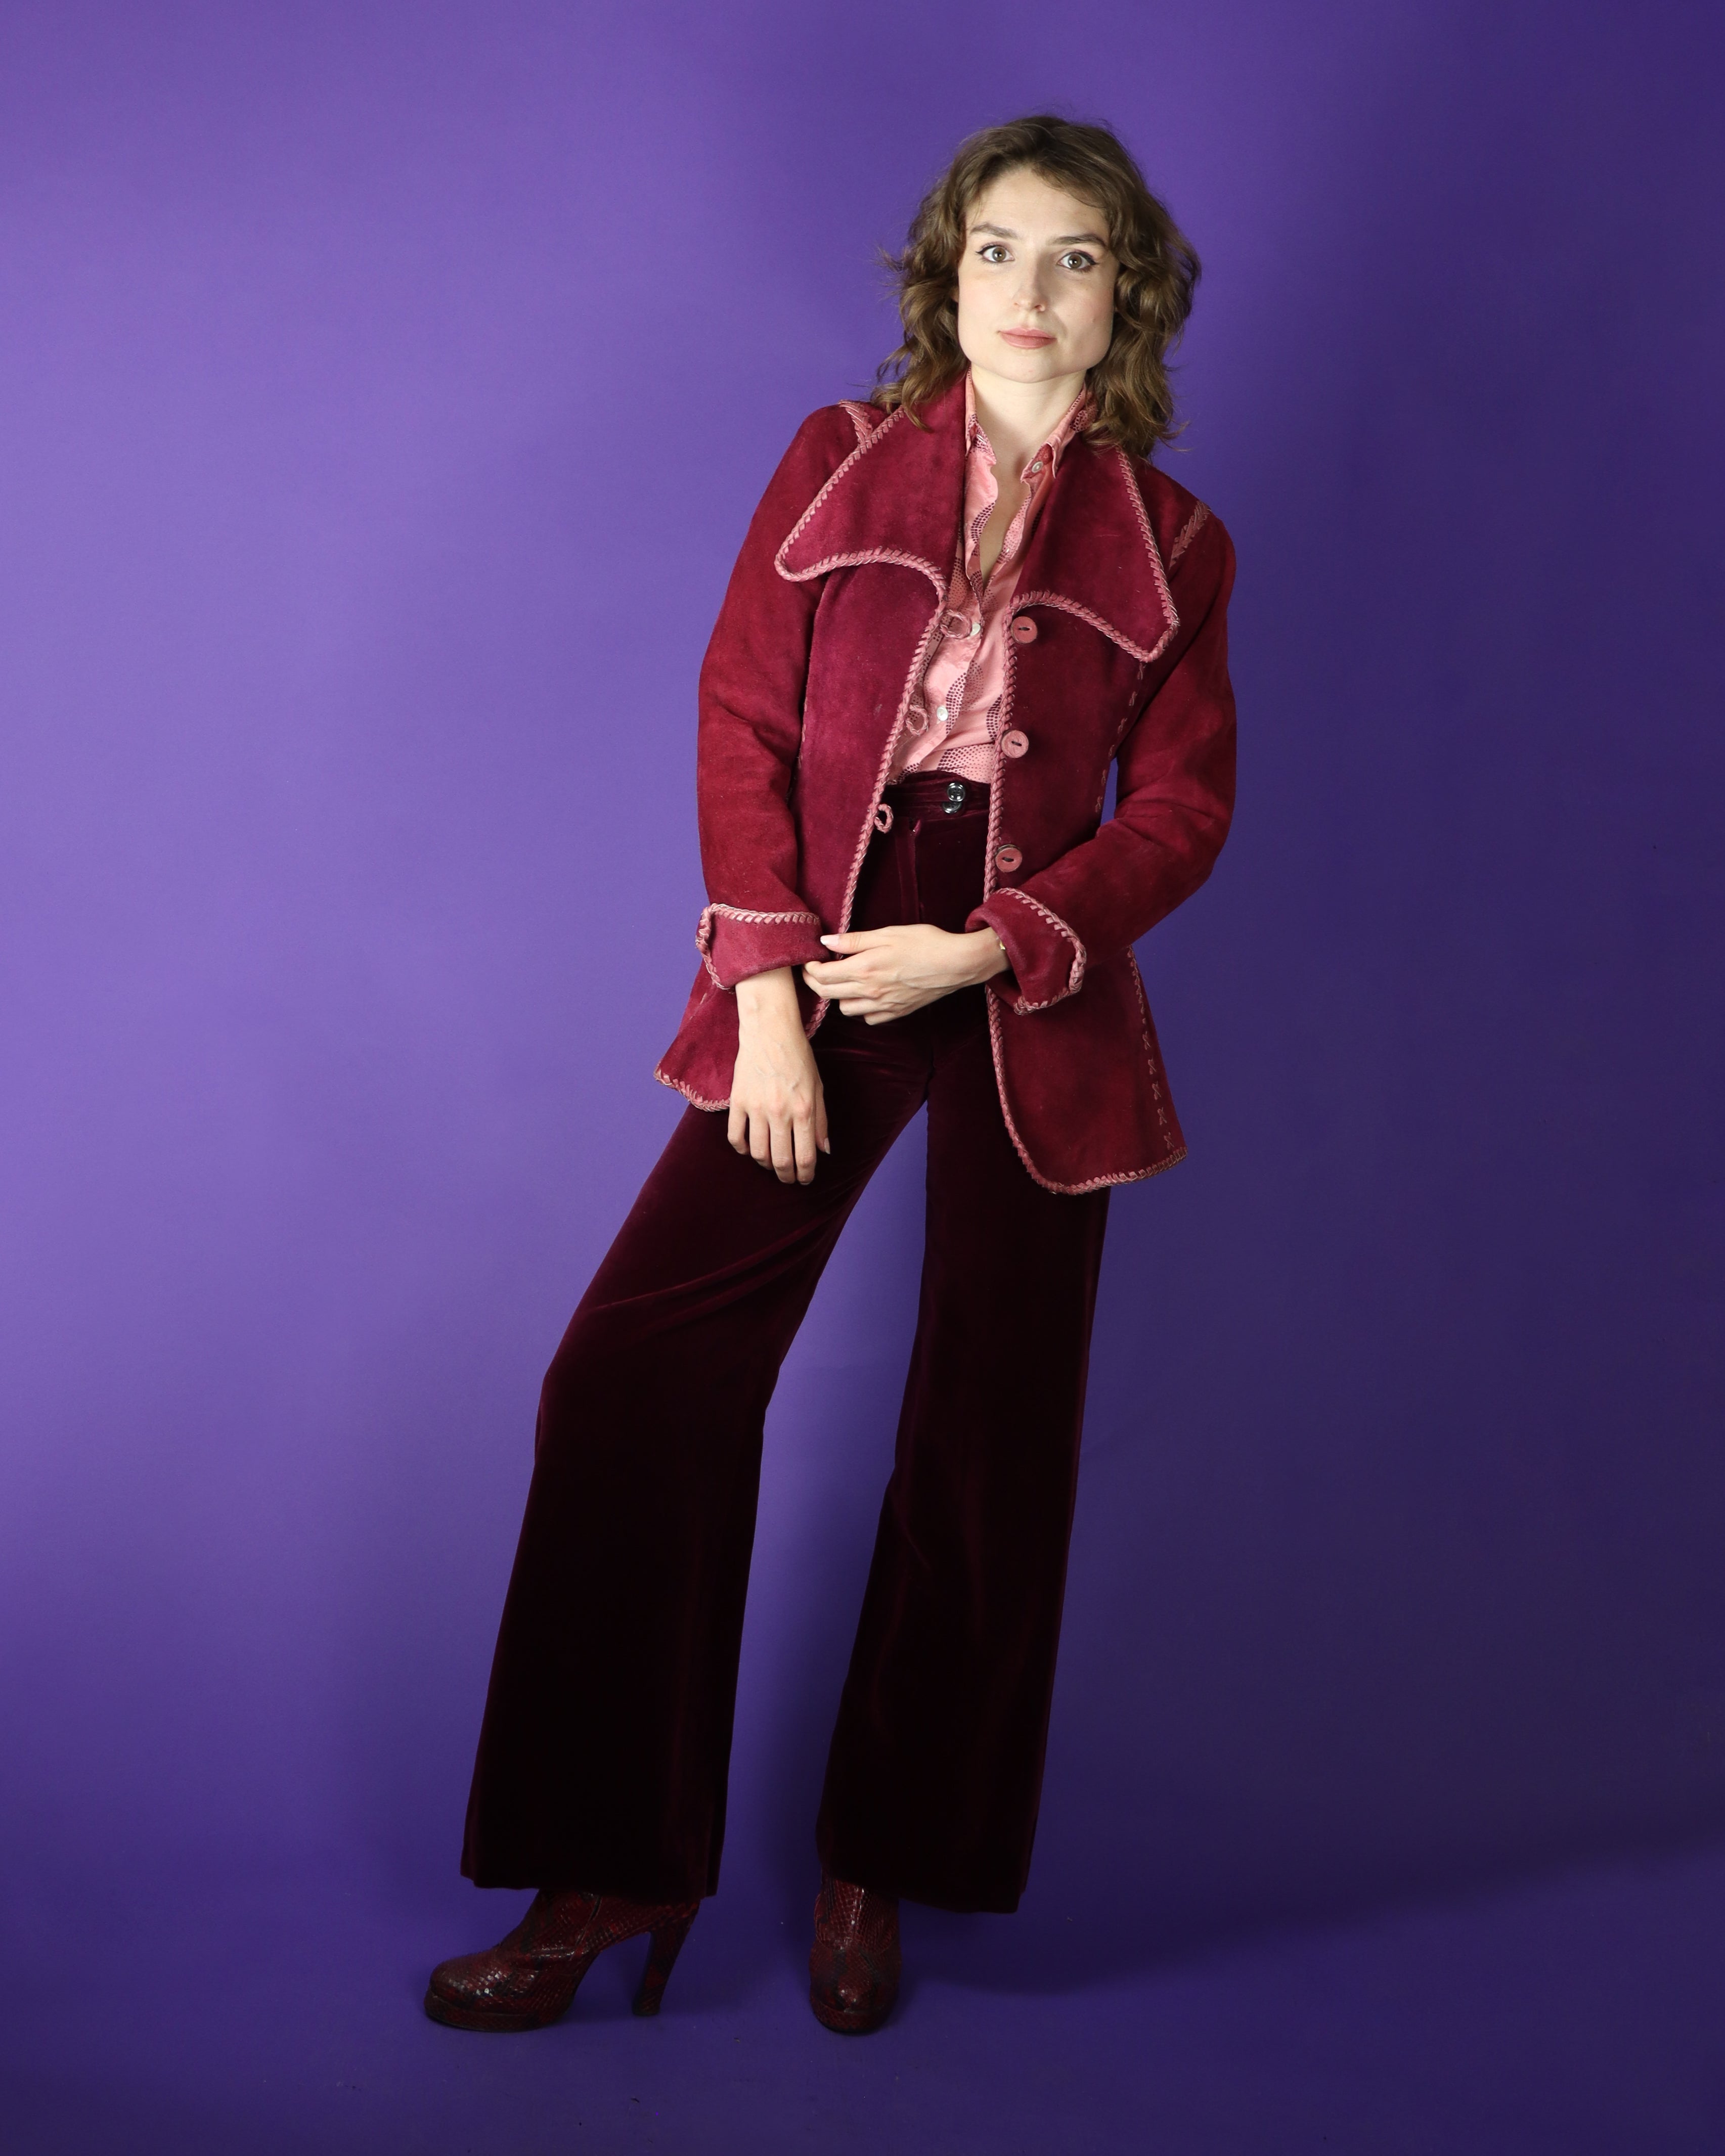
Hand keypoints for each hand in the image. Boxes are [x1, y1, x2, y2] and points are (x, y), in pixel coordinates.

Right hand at [729, 967, 828, 1183]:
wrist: (770, 1031)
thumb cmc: (798, 1057)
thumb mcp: (818, 1087)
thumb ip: (822, 1120)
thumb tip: (825, 1150)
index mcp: (804, 1109)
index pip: (805, 1156)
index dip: (806, 1174)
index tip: (805, 1180)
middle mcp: (780, 1112)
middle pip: (781, 1160)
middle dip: (787, 1176)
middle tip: (788, 1178)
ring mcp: (756, 1108)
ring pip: (758, 1153)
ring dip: (766, 1165)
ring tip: (771, 1165)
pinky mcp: (738, 1101)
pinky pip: (735, 1136)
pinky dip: (742, 1149)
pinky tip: (749, 1150)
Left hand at [802, 924, 1006, 1023]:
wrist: (957, 964)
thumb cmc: (925, 943)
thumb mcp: (887, 933)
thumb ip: (853, 940)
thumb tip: (826, 941)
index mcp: (864, 969)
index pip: (822, 975)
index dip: (809, 968)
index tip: (809, 959)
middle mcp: (870, 991)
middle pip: (827, 994)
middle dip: (815, 982)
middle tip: (815, 970)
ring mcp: (883, 1005)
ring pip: (846, 1009)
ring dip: (838, 996)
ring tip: (843, 981)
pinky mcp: (897, 1012)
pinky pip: (869, 1019)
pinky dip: (862, 1009)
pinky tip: (867, 994)